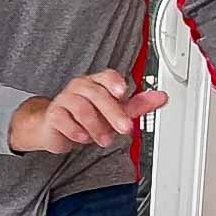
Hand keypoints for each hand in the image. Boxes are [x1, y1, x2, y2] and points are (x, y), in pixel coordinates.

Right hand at [9, 70, 167, 154]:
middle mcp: (80, 88)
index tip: (123, 92)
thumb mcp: (115, 112)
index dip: (114, 82)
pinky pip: (64, 120)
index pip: (106, 76)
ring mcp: (65, 100)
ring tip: (104, 139)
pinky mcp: (54, 115)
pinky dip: (76, 131)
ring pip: (81, 108)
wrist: (55, 128)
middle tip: (124, 128)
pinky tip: (83, 137)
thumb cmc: (86, 117)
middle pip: (96, 94)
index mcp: (96, 83)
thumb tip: (161, 97)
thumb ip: (137, 105)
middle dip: (113, 112)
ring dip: (96, 126)